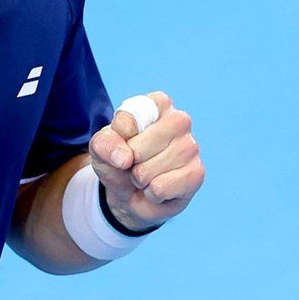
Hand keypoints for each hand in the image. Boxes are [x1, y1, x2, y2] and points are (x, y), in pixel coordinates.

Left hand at [88, 90, 203, 231]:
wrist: (131, 193)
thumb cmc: (118, 161)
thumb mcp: (101, 148)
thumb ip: (104, 144)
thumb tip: (124, 158)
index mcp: (157, 105)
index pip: (130, 115)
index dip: (119, 134)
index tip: (123, 138)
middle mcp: (179, 120)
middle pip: (138, 147)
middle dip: (129, 162)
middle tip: (135, 163)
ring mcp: (191, 147)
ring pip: (147, 171)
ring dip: (139, 180)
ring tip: (146, 176)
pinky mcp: (196, 174)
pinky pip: (160, 188)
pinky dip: (151, 194)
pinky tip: (158, 188)